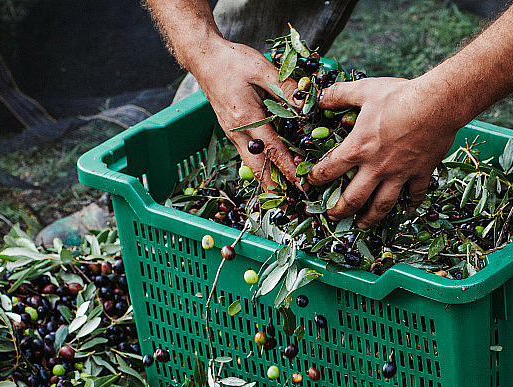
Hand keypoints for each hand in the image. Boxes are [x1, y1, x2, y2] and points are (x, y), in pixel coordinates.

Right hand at [192, 41, 300, 186]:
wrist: (205, 59)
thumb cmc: (232, 62)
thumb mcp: (262, 69)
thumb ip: (285, 88)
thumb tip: (308, 105)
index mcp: (246, 118)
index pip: (272, 149)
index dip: (288, 169)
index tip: (302, 184)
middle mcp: (237, 132)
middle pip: (258, 168)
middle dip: (276, 187)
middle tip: (293, 202)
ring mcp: (233, 134)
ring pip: (251, 166)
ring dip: (268, 181)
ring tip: (286, 195)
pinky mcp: (233, 133)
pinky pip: (248, 156)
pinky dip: (262, 168)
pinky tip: (274, 173)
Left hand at [308, 77, 458, 227]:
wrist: (437, 104)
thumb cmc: (399, 96)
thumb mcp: (364, 90)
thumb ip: (339, 95)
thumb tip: (320, 97)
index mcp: (358, 148)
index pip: (329, 170)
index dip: (316, 179)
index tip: (311, 184)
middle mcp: (376, 168)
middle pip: (353, 199)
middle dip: (339, 211)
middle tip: (332, 216)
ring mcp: (399, 174)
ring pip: (382, 205)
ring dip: (370, 218)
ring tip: (362, 226)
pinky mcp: (420, 174)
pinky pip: (414, 195)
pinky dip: (410, 204)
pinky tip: (406, 210)